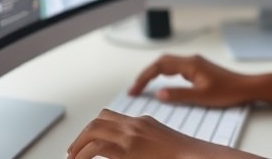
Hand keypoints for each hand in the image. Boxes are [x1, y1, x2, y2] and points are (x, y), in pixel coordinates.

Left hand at [66, 109, 245, 158]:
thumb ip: (144, 145)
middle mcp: (136, 124)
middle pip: (99, 120)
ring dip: (79, 143)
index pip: (110, 117)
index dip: (94, 128)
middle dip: (82, 135)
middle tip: (73, 151)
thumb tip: (132, 152)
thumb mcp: (161, 145)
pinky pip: (97, 147)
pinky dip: (83, 154)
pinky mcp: (129, 148)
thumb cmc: (185, 155)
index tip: (85, 142)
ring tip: (72, 157)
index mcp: (144, 122)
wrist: (198, 156)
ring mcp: (132, 134)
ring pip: (94, 129)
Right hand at [128, 54, 252, 106]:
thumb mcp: (201, 97)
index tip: (134, 89)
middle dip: (146, 74)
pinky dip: (164, 73)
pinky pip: (176, 67)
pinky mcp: (199, 68)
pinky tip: (163, 83)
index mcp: (190, 64)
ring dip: (154, 73)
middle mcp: (191, 60)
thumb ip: (178, 95)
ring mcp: (195, 63)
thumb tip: (159, 94)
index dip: (144, 77)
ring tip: (143, 86)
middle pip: (161, 62)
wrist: (246, 87)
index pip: (159, 66)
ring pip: (168, 63)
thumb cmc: (228, 91)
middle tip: (135, 89)